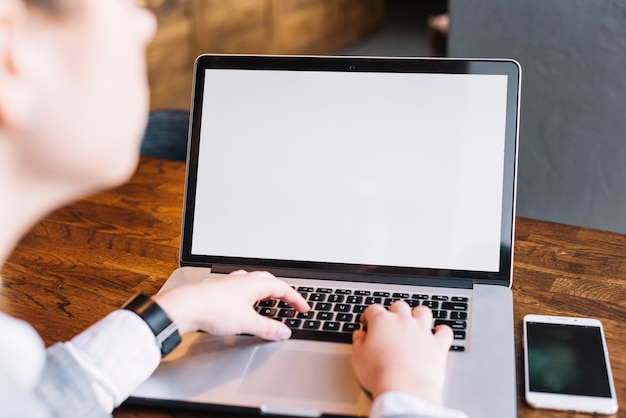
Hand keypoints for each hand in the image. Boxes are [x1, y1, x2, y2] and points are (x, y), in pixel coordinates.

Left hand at [153, 270, 309, 340]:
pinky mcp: (218, 291)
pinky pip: (239, 290)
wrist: (185, 307)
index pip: (282, 288)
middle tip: (289, 303)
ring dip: (263, 292)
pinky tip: (242, 306)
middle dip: (281, 292)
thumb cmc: (213, 308)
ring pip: (252, 284)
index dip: (296, 299)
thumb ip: (267, 328)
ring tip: (267, 302)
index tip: (303, 308)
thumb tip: (283, 331)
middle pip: (268, 281)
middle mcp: (242, 280)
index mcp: (253, 283)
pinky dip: (248, 297)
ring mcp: (229, 284)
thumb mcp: (247, 323)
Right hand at [351, 301, 452, 404]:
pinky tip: (438, 334)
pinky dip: (442, 331)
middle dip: (394, 312)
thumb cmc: (379, 374)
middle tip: (390, 323)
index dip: (368, 315)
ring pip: (423, 312)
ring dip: (418, 315)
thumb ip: (358, 342)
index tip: (367, 323)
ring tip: (415, 323)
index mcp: (381, 322)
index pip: (374, 309)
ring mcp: (422, 331)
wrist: (404, 389)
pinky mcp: (438, 344)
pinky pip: (445, 331)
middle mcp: (403, 321)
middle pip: (399, 306)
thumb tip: (359, 335)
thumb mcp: (358, 358)